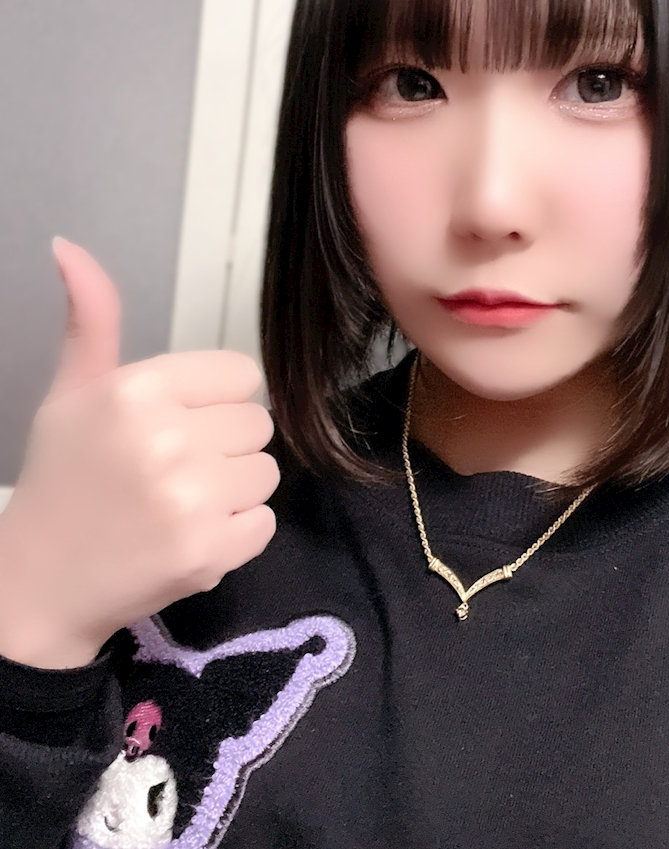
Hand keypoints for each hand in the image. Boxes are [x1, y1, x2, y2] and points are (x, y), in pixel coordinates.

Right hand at [0, 239, 279, 668]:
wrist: (41, 581)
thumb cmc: (62, 479)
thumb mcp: (70, 393)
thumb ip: (90, 322)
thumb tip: (69, 246)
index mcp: (139, 390)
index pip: (243, 376)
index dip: (218, 400)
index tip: (185, 423)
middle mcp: (170, 439)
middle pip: (258, 425)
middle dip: (224, 446)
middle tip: (175, 470)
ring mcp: (194, 500)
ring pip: (267, 474)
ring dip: (234, 490)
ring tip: (182, 504)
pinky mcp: (210, 552)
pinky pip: (265, 523)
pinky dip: (237, 533)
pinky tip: (191, 536)